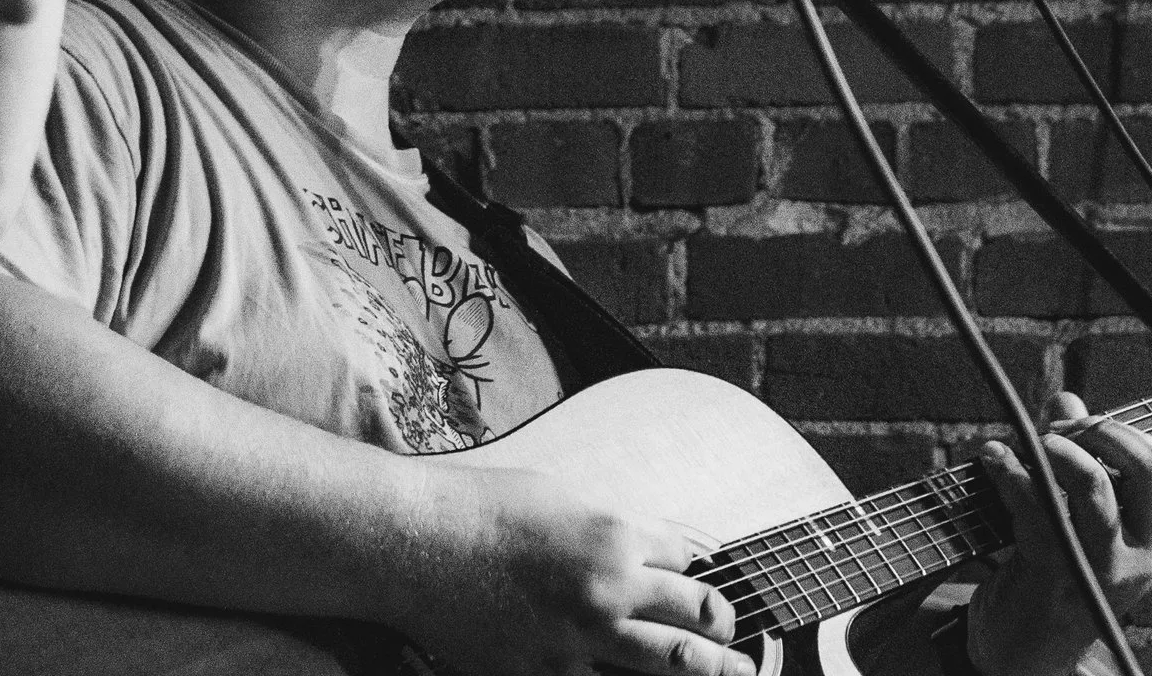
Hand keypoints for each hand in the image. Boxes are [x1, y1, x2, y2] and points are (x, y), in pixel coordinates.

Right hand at [395, 468, 751, 675]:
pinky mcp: (545, 674)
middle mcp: (609, 590)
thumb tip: (650, 544)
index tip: (699, 579)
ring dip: (708, 670)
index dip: (698, 570)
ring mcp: (579, 639)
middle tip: (738, 643)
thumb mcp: (558, 495)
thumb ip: (609, 523)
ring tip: (733, 674)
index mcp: (613, 535)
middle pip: (699, 617)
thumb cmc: (478, 506)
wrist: (413, 540)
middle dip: (725, 630)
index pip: (688, 559)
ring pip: (671, 667)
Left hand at [964, 393, 1151, 675]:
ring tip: (1021, 439)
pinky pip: (1036, 508)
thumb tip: (1067, 397)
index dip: (1113, 429)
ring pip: (1091, 487)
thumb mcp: (1077, 517)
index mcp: (1151, 533)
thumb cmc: (1055, 570)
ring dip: (1051, 449)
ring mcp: (1097, 563)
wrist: (1031, 650)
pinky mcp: (1054, 571)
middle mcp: (1136, 550)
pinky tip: (990, 456)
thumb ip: (1074, 454)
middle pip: (1139, 469)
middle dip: (1095, 432)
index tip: (1071, 418)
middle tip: (1053, 428)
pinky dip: (1009, 471)